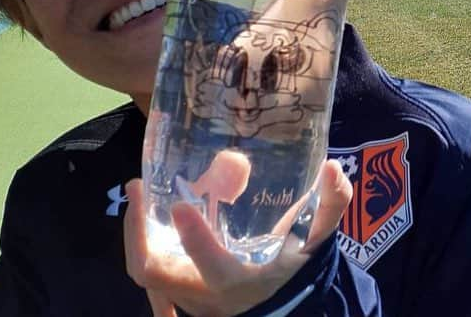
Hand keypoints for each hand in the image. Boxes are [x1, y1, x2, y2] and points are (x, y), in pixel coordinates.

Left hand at [124, 159, 350, 316]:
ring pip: (146, 274)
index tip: (181, 205)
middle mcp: (205, 295)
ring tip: (140, 191)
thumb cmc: (295, 268)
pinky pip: (150, 271)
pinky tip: (146, 212)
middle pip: (154, 274)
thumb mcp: (316, 239)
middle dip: (138, 233)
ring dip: (136, 234)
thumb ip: (331, 204)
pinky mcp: (176, 293)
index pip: (212, 267)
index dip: (195, 239)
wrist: (281, 304)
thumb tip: (334, 168)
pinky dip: (143, 242)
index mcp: (239, 281)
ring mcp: (186, 298)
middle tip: (139, 186)